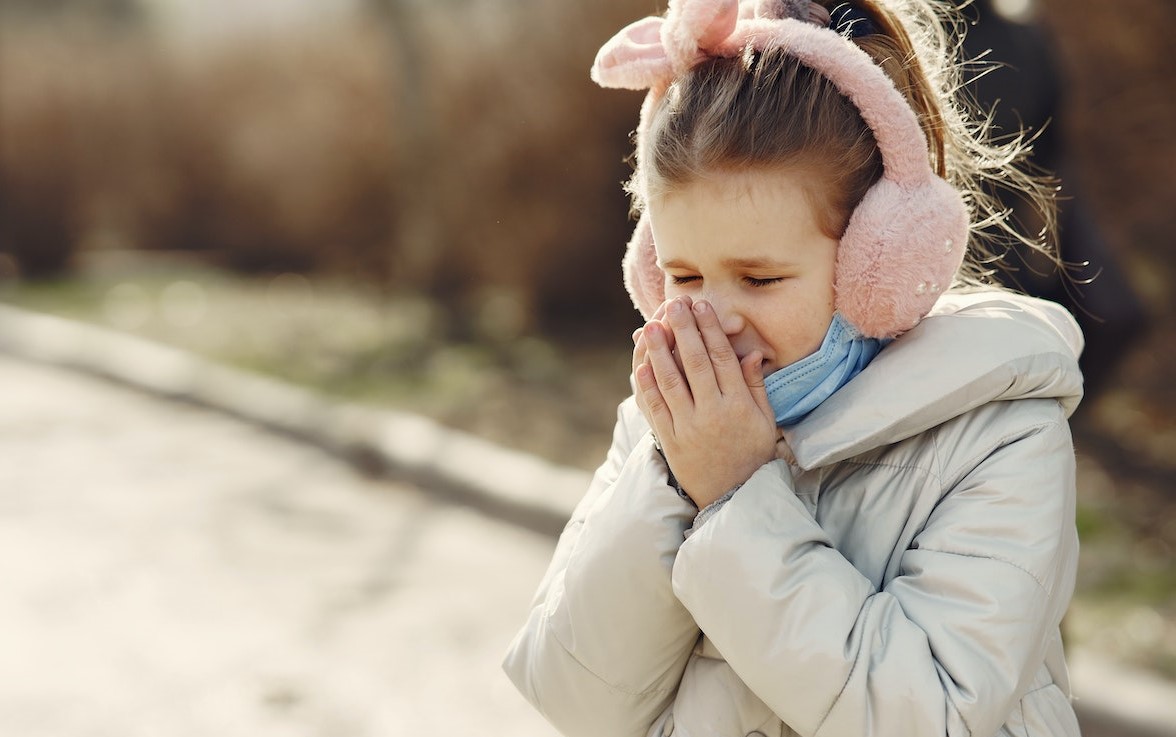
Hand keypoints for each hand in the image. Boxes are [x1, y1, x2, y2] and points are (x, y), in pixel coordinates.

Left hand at [633, 296, 777, 507]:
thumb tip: (752, 352)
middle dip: (683, 330)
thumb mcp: (765, 421)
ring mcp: (689, 428)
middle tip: (674, 304)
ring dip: (659, 352)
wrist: (733, 497)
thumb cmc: (752, 455)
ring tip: (651, 326)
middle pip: (695, 363)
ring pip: (671, 382)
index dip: (710, 330)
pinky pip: (656, 408)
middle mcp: (713, 414)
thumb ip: (756, 387)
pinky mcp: (670, 441)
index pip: (722, 358)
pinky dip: (647, 386)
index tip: (702, 306)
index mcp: (738, 406)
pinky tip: (641, 364)